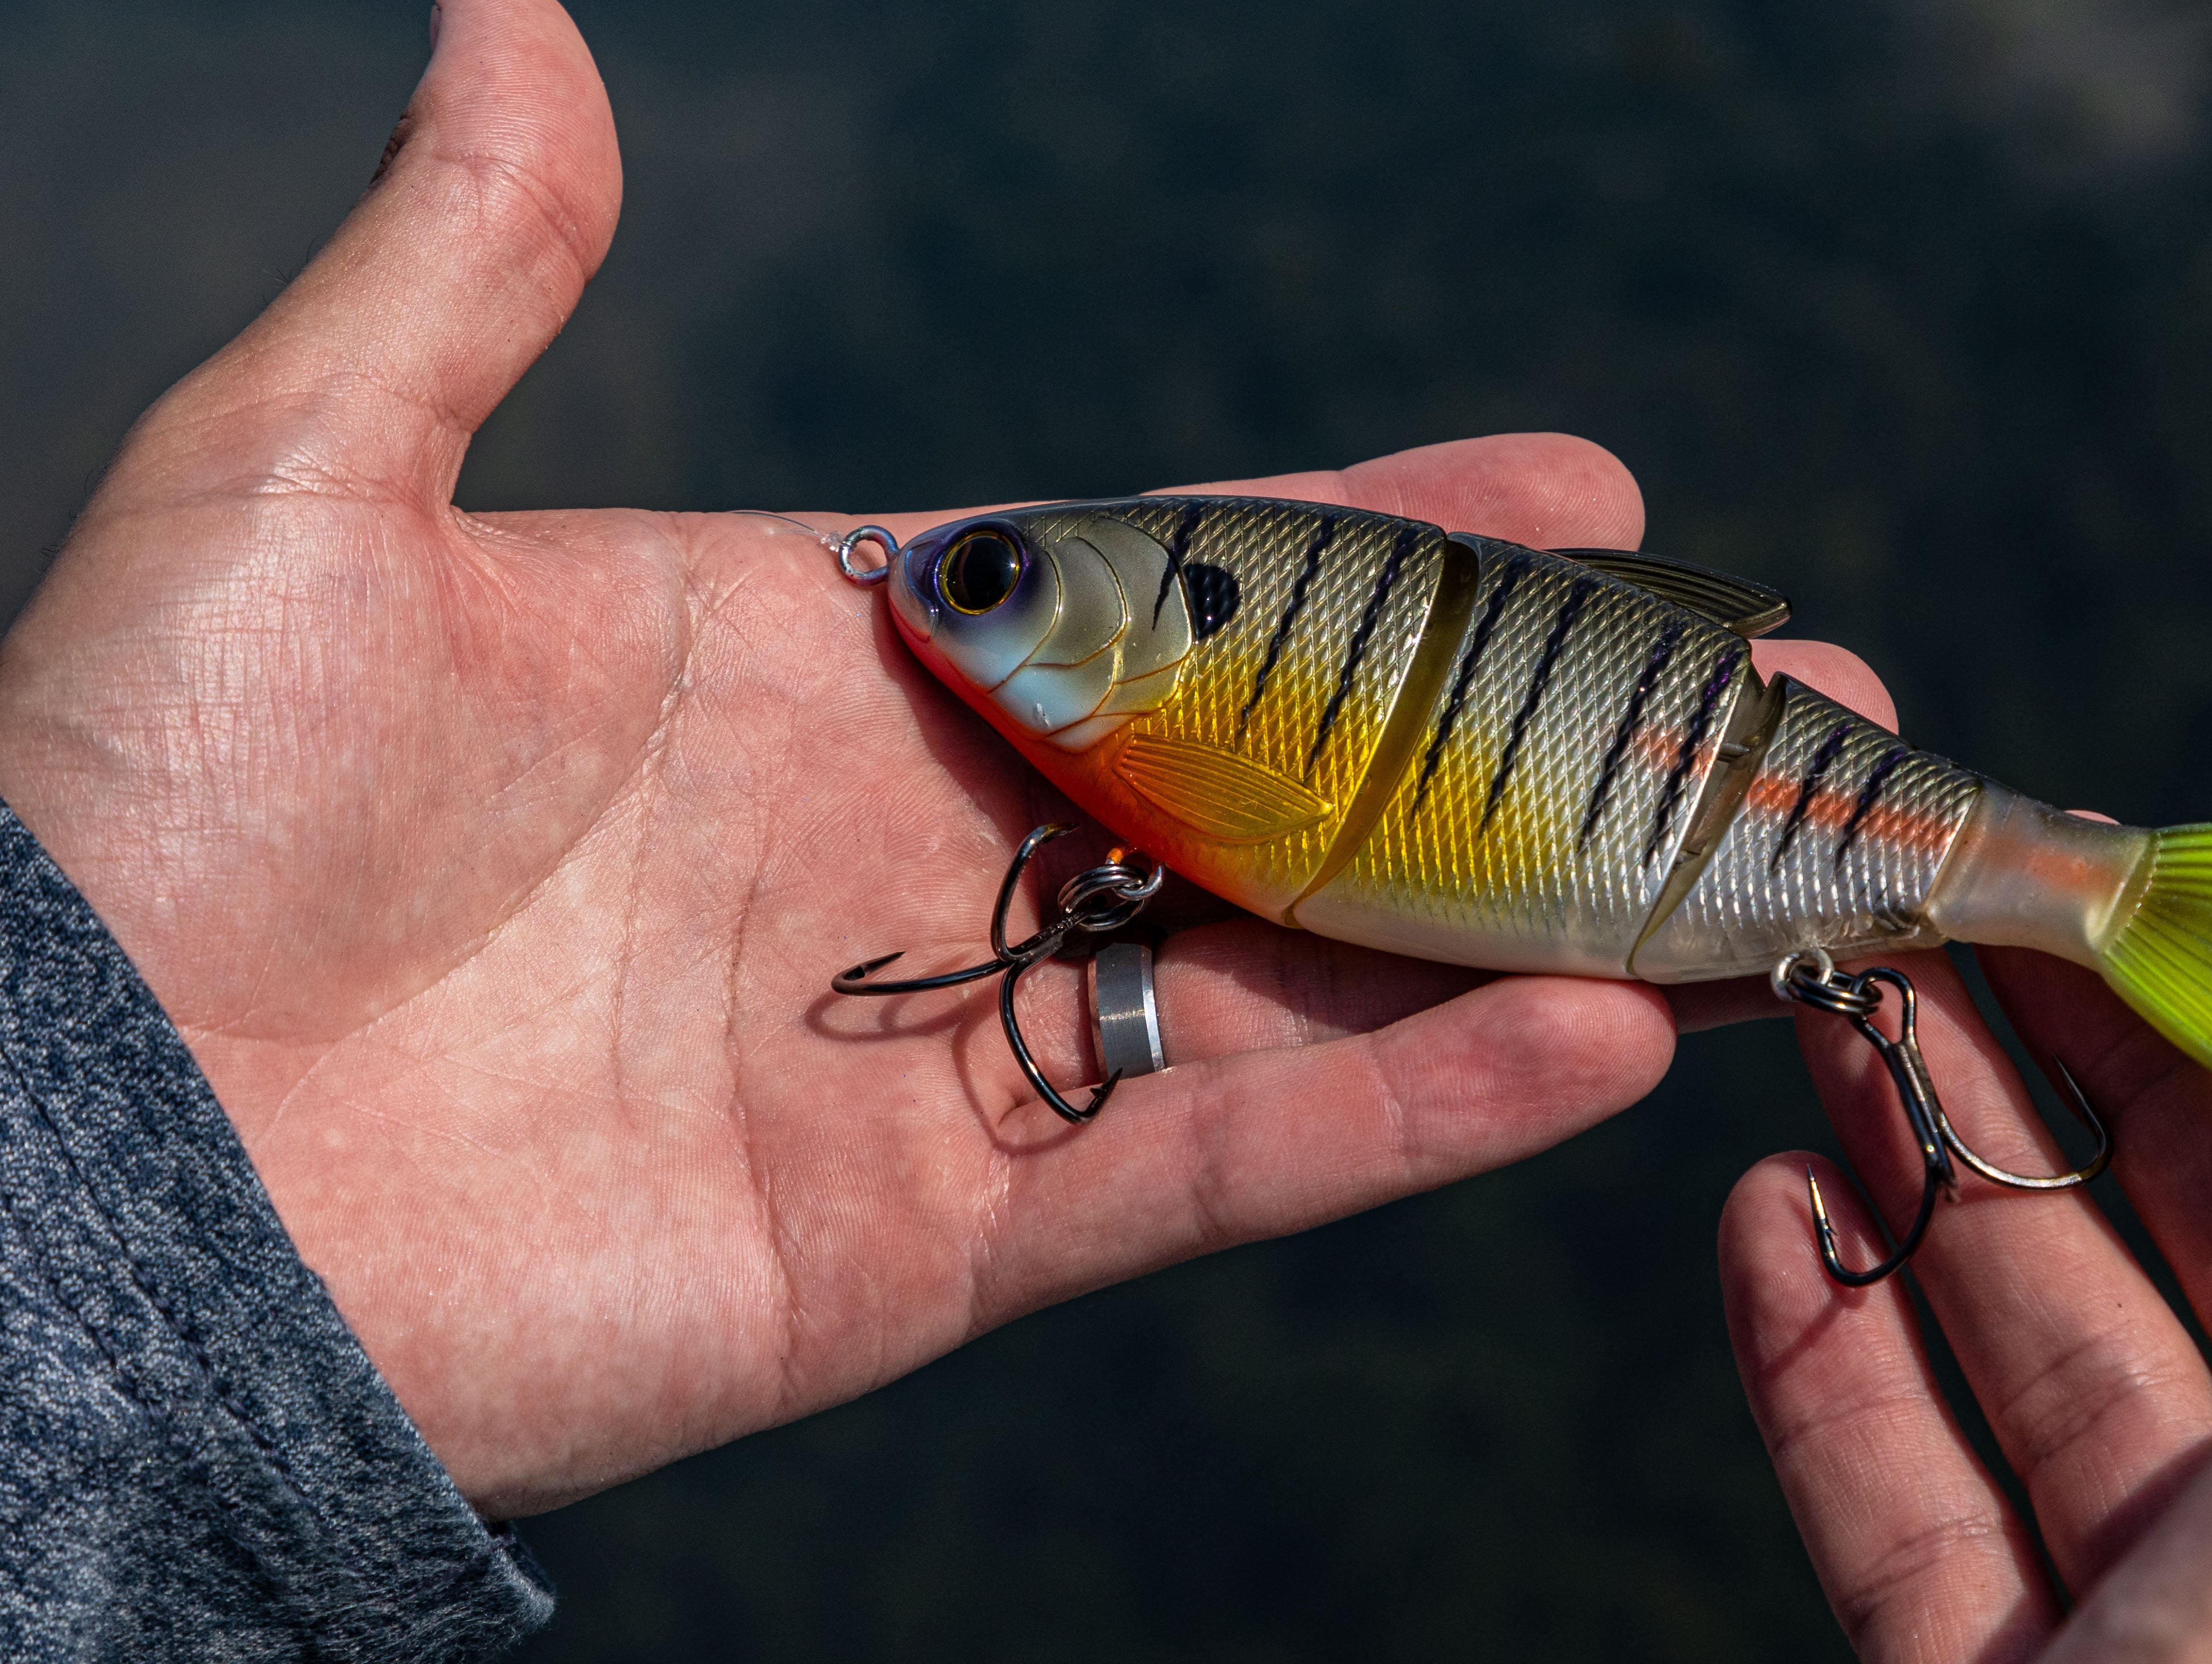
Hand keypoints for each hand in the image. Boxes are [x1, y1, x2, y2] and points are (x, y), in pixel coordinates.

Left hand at [0, 0, 1679, 1518]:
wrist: (75, 1190)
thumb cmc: (139, 819)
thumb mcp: (299, 487)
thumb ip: (460, 272)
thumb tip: (511, 20)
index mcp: (808, 661)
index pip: (1156, 571)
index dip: (1366, 531)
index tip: (1574, 491)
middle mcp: (916, 848)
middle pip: (1281, 774)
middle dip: (1522, 733)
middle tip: (1755, 690)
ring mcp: (947, 1049)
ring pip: (1297, 972)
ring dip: (1528, 917)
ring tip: (1745, 863)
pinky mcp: (939, 1239)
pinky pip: (1215, 1157)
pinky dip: (1404, 1108)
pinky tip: (1596, 1034)